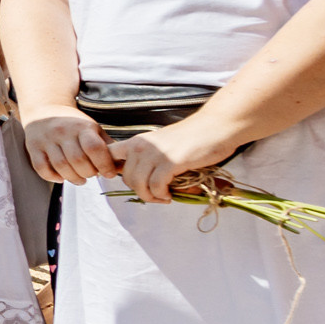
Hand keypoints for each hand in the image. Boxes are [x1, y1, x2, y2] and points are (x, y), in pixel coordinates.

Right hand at [21, 107, 117, 184]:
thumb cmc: (73, 124)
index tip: (109, 173)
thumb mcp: (93, 128)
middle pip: (77, 160)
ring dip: (73, 178)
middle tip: (92, 175)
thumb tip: (123, 164)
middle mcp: (63, 132)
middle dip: (88, 173)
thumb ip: (107, 146)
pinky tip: (61, 177)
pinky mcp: (33, 147)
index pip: (94, 148)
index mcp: (81, 127)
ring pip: (60, 166)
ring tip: (80, 179)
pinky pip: (42, 168)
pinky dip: (53, 177)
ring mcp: (46, 140)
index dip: (104, 164)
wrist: (45, 109)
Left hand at [108, 115, 239, 203]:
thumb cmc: (193, 138)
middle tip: (155, 195)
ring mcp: (155, 153)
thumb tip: (139, 182)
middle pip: (126, 177)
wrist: (216, 126)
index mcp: (136, 141)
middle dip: (139, 191)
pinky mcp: (170, 161)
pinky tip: (169, 195)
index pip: (108, 155)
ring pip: (139, 184)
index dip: (109, 170)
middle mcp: (141, 145)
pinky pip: (156, 186)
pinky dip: (161, 195)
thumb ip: (147, 159)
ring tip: (163, 197)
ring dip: (150, 196)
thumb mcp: (161, 146)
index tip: (128, 181)